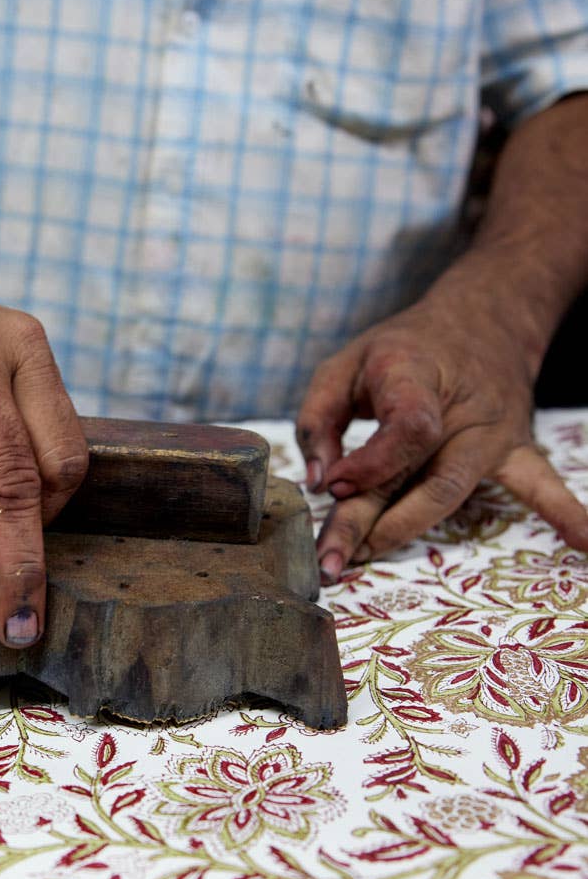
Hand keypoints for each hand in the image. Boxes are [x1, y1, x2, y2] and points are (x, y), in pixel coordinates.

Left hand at [295, 282, 587, 583]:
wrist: (483, 318)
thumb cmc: (404, 349)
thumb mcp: (347, 363)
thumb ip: (320, 416)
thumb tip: (318, 478)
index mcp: (416, 376)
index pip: (406, 430)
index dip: (369, 464)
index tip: (332, 484)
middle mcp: (461, 409)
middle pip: (420, 477)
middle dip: (370, 523)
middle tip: (332, 560)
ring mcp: (493, 433)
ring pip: (452, 492)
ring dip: (406, 530)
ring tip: (362, 557)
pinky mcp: (514, 450)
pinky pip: (540, 484)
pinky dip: (566, 513)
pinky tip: (585, 542)